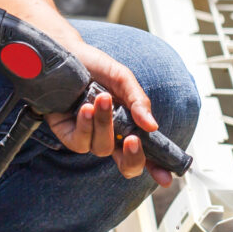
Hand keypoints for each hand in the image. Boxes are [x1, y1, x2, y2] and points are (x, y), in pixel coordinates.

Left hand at [45, 42, 172, 187]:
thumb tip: (152, 126)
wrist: (65, 54)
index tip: (167, 177)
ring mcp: (90, 137)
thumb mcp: (123, 79)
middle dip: (133, 157)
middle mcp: (111, 136)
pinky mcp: (68, 135)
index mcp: (129, 125)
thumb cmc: (95, 67)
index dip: (158, 168)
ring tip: (102, 98)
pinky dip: (86, 126)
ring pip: (103, 148)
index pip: (146, 153)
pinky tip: (85, 108)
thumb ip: (139, 102)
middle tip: (134, 139)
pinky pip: (81, 143)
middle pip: (127, 165)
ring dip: (105, 123)